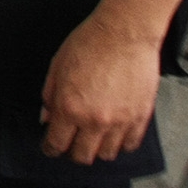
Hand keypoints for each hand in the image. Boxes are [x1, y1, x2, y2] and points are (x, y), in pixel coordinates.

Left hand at [39, 14, 160, 163]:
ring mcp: (119, 121)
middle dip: (73, 152)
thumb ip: (49, 95)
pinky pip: (130, 145)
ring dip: (98, 149)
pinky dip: (121, 144)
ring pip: (107, 155)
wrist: (125, 31)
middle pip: (82, 156)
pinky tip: (115, 134)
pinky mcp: (140, 117)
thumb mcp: (57, 66)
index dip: (50, 148)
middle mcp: (94, 120)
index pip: (56, 144)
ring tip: (95, 137)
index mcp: (69, 107)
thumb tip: (47, 117)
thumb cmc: (91, 42)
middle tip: (72, 142)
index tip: (51, 146)